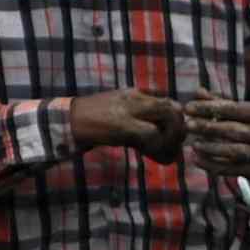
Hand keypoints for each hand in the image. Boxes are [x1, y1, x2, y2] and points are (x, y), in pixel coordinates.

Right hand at [60, 89, 183, 160]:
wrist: (69, 120)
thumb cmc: (94, 119)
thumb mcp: (120, 113)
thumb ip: (140, 119)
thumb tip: (159, 134)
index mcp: (136, 94)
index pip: (170, 103)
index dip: (177, 123)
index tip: (172, 138)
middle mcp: (137, 98)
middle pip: (174, 108)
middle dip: (179, 130)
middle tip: (172, 147)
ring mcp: (131, 110)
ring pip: (168, 117)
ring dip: (171, 138)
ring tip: (162, 152)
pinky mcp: (123, 124)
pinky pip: (152, 133)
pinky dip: (156, 146)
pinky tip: (149, 155)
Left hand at [170, 96, 249, 176]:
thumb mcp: (241, 112)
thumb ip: (219, 102)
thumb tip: (198, 92)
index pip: (233, 109)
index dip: (209, 108)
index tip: (188, 108)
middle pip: (235, 130)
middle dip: (209, 127)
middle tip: (188, 125)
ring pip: (235, 152)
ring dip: (211, 148)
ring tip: (193, 144)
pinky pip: (232, 170)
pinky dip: (212, 165)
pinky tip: (196, 159)